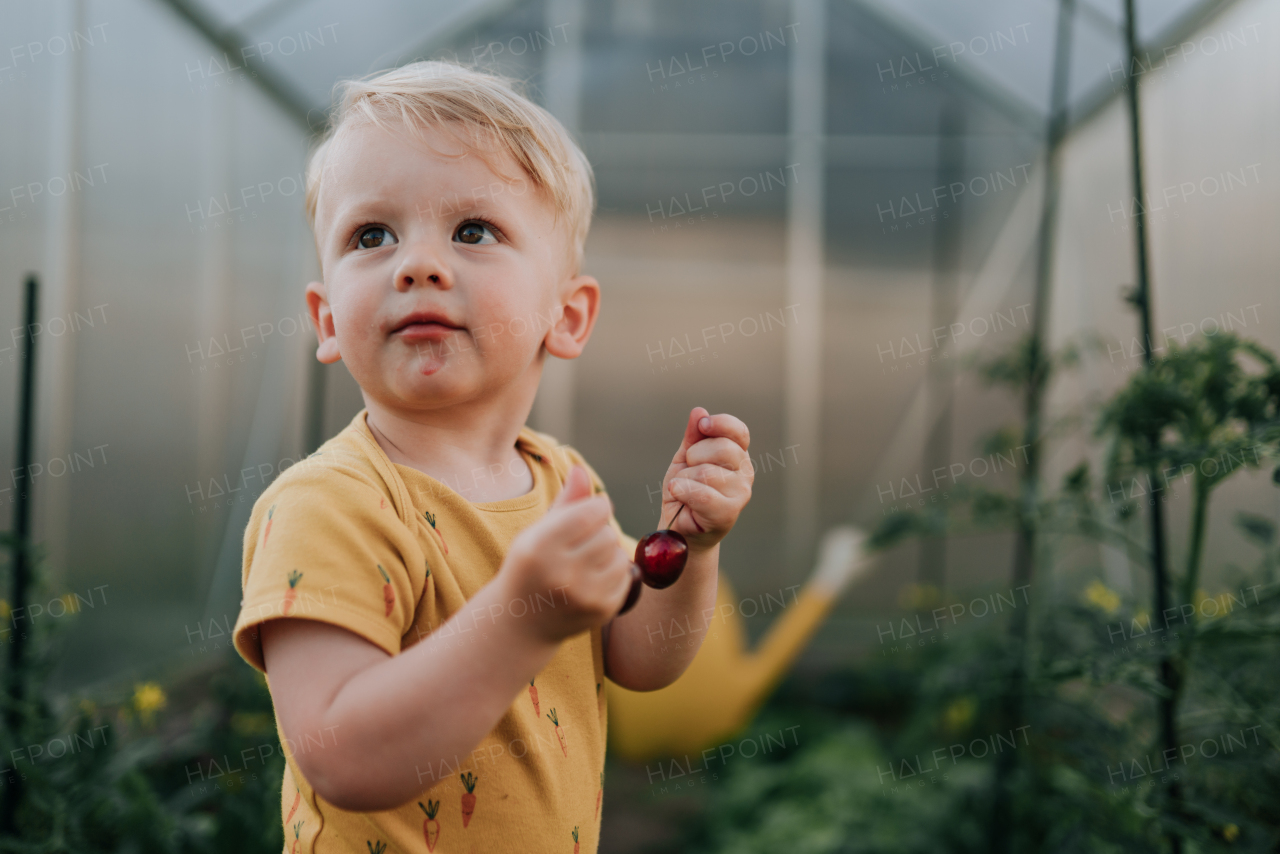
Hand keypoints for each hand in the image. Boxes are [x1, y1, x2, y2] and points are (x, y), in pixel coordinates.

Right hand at [500, 465, 633, 643]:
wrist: (522, 622)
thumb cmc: (531, 566)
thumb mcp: (537, 532)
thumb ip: (564, 502)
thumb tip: (581, 470)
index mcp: (539, 548)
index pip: (590, 512)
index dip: (596, 507)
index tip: (589, 511)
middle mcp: (561, 574)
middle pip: (607, 534)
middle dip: (599, 532)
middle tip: (581, 543)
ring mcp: (583, 597)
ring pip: (620, 555)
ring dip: (609, 553)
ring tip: (586, 562)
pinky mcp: (602, 611)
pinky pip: (626, 577)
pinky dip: (615, 574)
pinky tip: (592, 580)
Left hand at [659, 407, 752, 551]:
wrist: (678, 526)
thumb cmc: (684, 490)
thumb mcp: (685, 458)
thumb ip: (693, 437)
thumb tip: (699, 411)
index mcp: (737, 455)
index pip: (739, 432)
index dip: (721, 424)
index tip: (703, 425)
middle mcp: (745, 473)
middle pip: (723, 448)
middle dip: (695, 455)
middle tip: (687, 469)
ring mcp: (740, 494)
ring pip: (708, 473)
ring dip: (685, 478)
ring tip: (682, 488)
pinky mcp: (729, 514)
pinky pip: (704, 495)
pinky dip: (683, 491)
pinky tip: (676, 492)